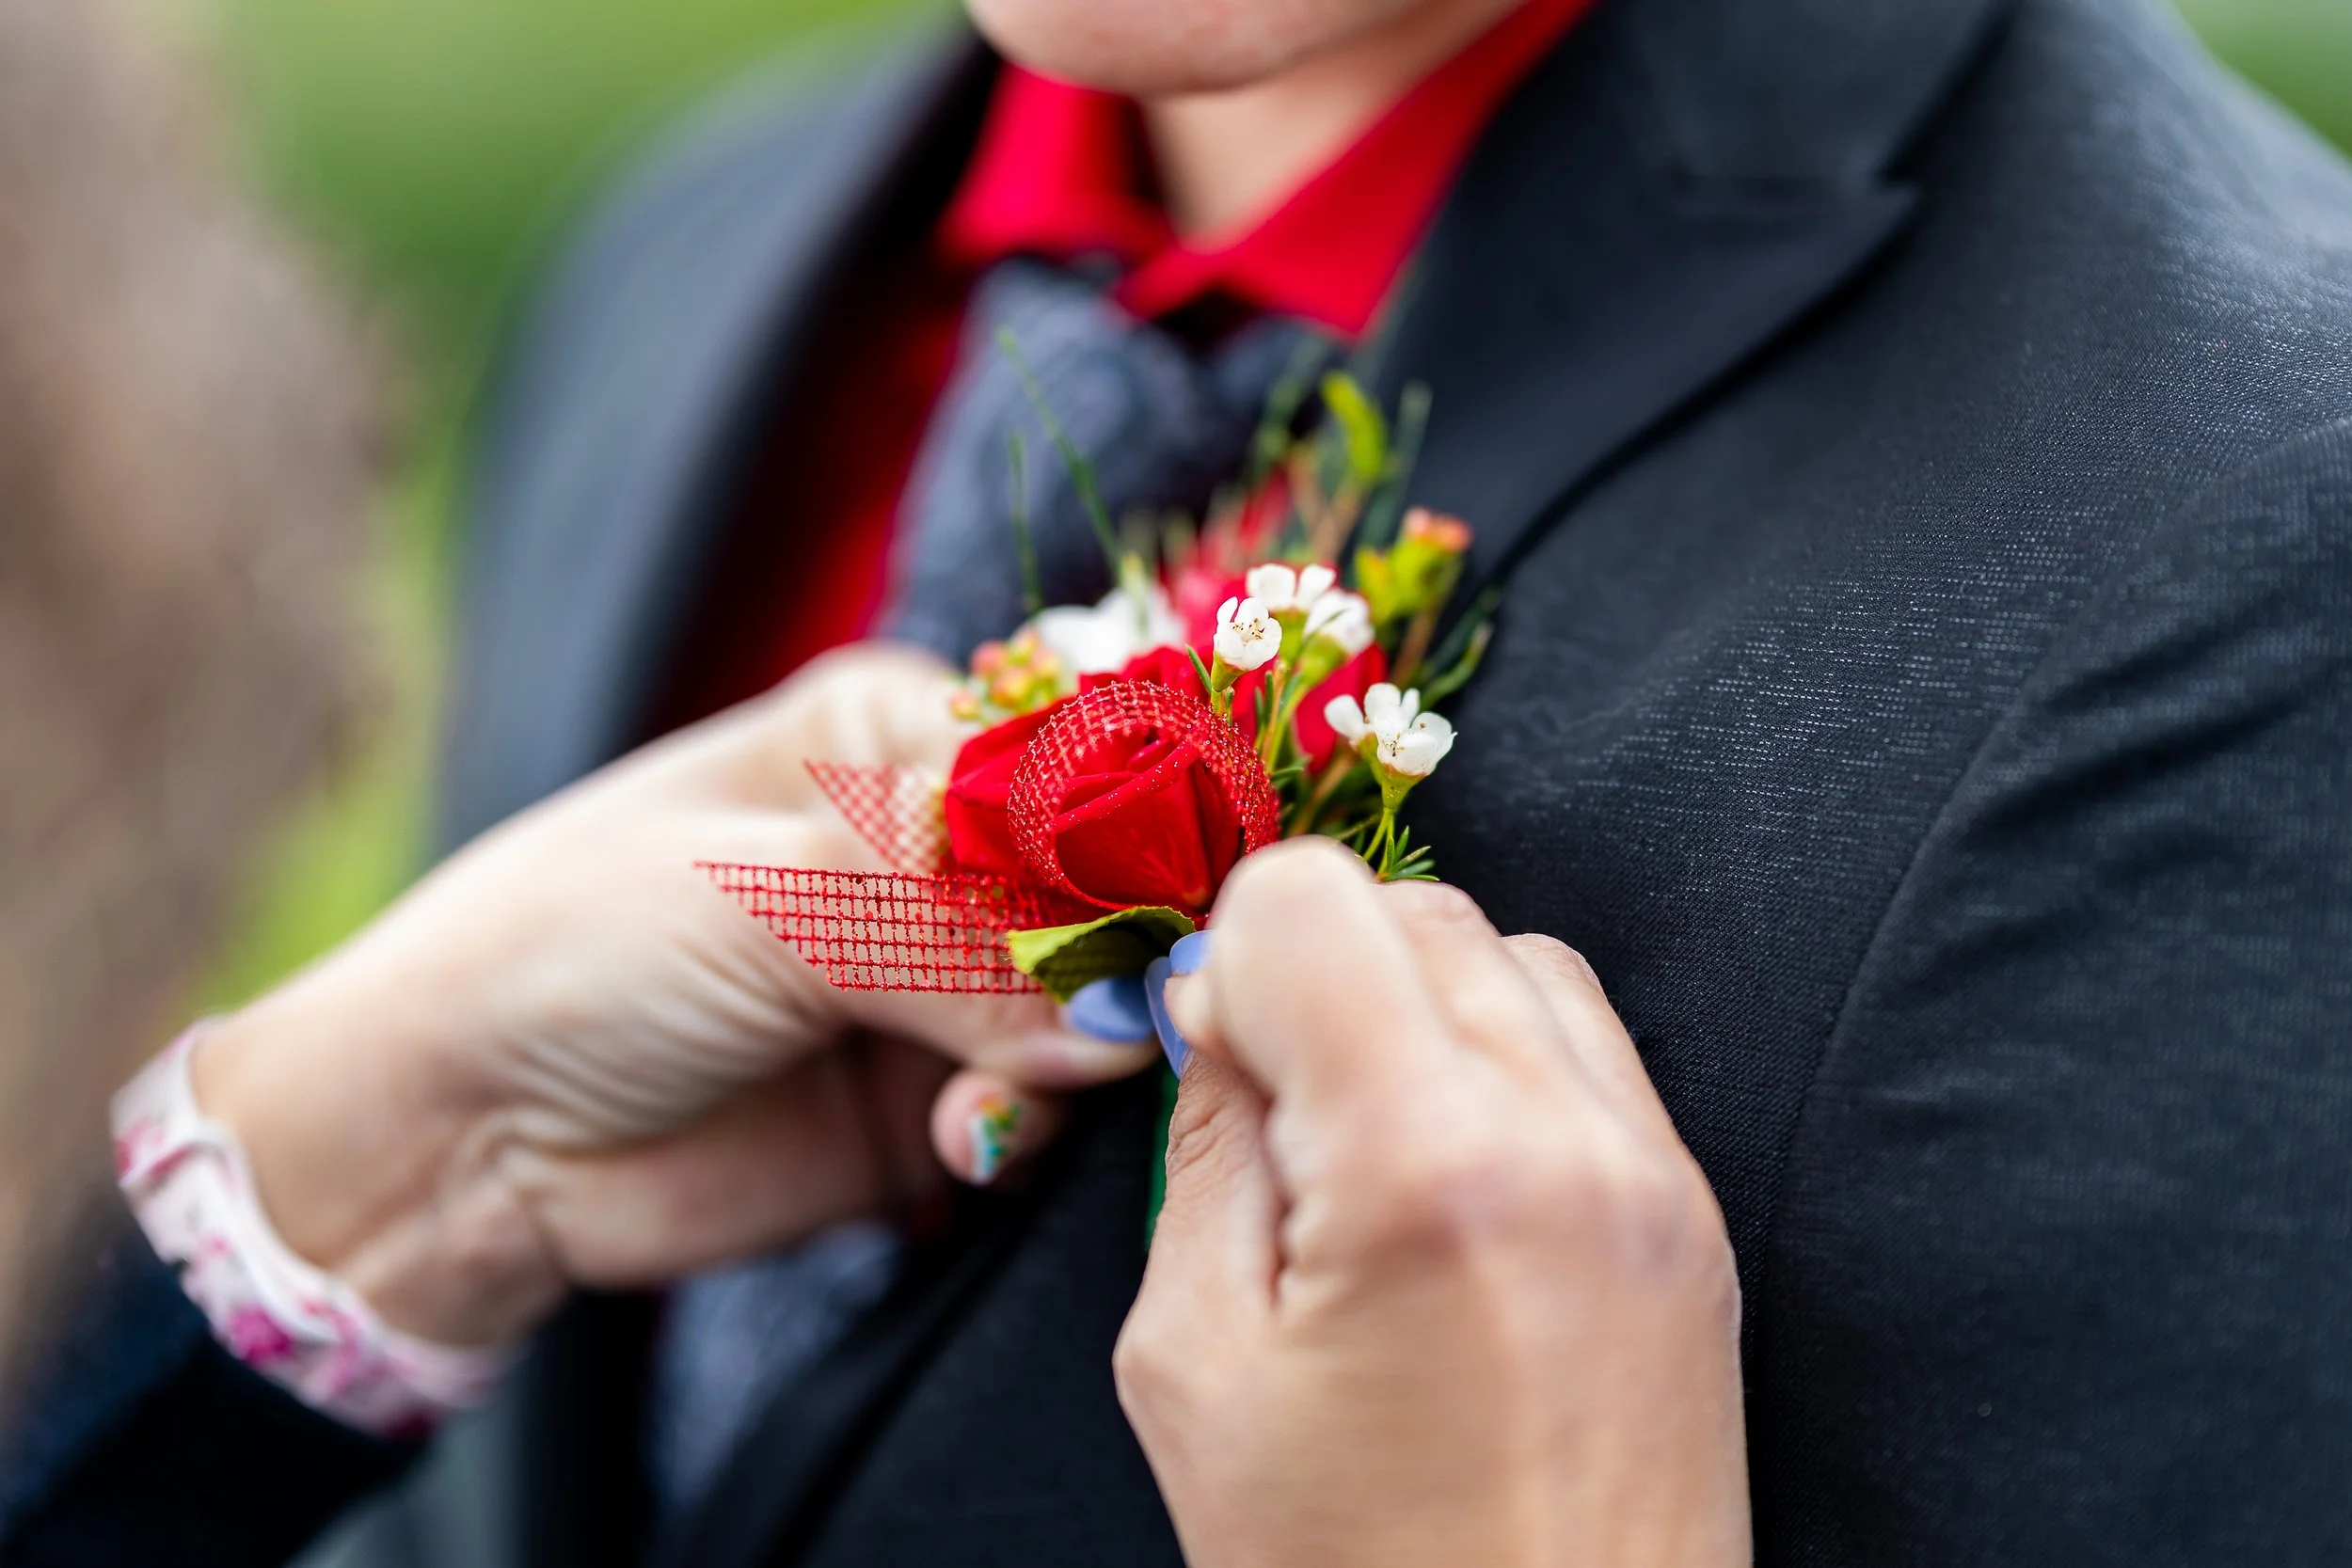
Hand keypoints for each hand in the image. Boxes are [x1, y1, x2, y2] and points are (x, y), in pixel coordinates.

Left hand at [192, 644, 1155, 1345]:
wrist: (457, 1135)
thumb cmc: (577, 949)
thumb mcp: (767, 897)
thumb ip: (952, 935)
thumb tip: (1113, 1004)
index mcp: (888, 736)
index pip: (1068, 759)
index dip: (1125, 834)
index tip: (1156, 911)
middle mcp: (931, 850)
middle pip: (1096, 889)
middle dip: (1099, 964)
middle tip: (1076, 1030)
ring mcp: (938, 981)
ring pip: (1085, 1009)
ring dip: (1054, 1065)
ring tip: (967, 1103)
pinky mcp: (932, 1099)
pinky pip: (1039, 1111)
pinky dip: (1017, 1130)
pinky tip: (952, 1146)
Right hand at [1117, 840, 1749, 1567]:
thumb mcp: (1195, 1366)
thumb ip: (1203, 1147)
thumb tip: (1214, 1007)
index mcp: (1426, 1167)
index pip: (1311, 897)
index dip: (1229, 963)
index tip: (1216, 1065)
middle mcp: (1566, 1139)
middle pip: (1412, 906)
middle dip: (1316, 976)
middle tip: (1278, 1125)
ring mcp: (1654, 1174)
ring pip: (1510, 952)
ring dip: (1414, 1008)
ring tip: (1366, 1157)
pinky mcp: (1692, 1216)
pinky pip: (1587, 1046)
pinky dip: (1500, 1062)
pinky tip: (1448, 1184)